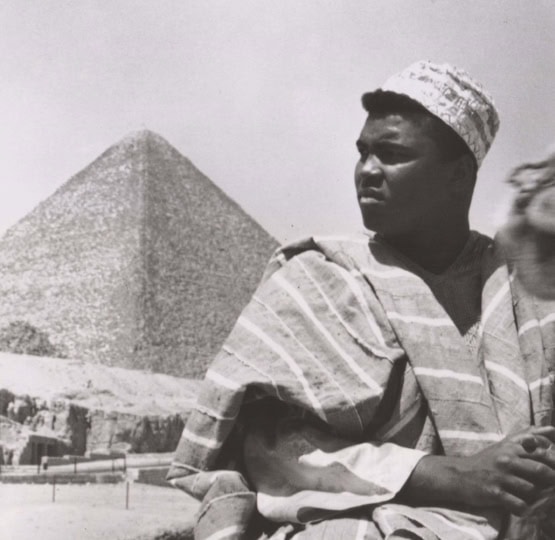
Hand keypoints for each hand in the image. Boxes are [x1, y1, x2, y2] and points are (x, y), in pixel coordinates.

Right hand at [400, 426, 554, 515]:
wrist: (459, 475)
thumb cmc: (487, 460)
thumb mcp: (505, 444)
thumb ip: (528, 436)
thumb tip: (551, 429)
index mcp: (510, 446)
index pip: (541, 448)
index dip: (551, 458)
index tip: (549, 465)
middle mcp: (506, 459)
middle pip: (540, 468)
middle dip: (549, 479)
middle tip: (547, 483)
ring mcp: (500, 476)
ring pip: (531, 489)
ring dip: (534, 496)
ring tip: (528, 495)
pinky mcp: (494, 493)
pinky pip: (519, 505)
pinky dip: (522, 509)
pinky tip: (518, 506)